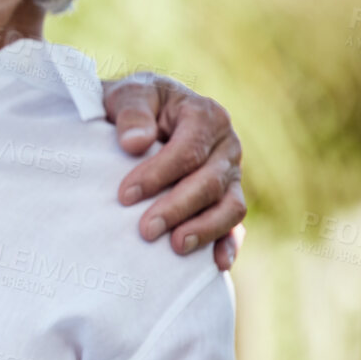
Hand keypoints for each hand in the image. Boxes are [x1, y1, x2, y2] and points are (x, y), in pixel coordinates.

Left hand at [102, 73, 245, 270]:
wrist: (143, 112)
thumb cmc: (134, 103)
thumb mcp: (129, 95)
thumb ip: (131, 113)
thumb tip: (134, 143)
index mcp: (206, 116)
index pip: (187, 151)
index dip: (157, 175)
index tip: (125, 196)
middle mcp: (226, 146)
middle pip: (210, 183)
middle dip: (177, 208)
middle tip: (145, 230)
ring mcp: (231, 174)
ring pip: (230, 207)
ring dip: (205, 229)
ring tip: (176, 247)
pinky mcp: (227, 197)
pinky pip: (235, 225)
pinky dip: (228, 244)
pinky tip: (216, 264)